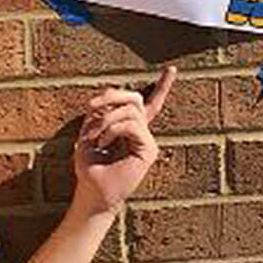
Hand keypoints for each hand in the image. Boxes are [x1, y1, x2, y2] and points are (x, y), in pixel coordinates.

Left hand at [70, 65, 173, 217]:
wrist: (93, 193)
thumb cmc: (89, 167)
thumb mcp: (89, 132)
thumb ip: (100, 113)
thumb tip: (110, 97)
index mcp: (130, 128)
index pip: (149, 104)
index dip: (161, 87)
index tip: (172, 69)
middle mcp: (142, 133)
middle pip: (135, 98)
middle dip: (112, 95)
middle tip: (91, 106)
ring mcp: (147, 141)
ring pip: (132, 109)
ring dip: (107, 117)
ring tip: (95, 135)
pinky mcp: (148, 150)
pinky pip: (132, 125)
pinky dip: (112, 129)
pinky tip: (103, 142)